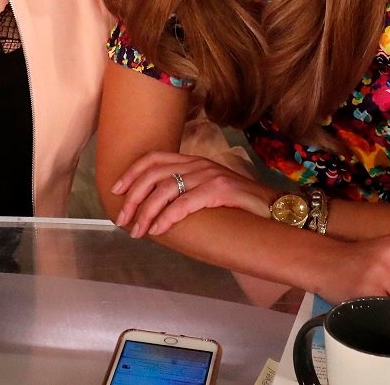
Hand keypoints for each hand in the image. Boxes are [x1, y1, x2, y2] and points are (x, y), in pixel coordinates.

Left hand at [110, 150, 275, 238]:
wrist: (273, 206)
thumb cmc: (238, 203)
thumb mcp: (207, 190)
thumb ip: (185, 190)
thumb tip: (155, 207)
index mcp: (193, 160)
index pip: (154, 158)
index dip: (132, 172)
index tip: (115, 189)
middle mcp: (198, 163)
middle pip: (154, 174)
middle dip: (133, 197)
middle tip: (122, 219)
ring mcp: (210, 174)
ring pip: (167, 189)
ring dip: (147, 212)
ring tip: (138, 231)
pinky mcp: (221, 190)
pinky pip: (186, 202)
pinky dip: (168, 216)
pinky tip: (159, 229)